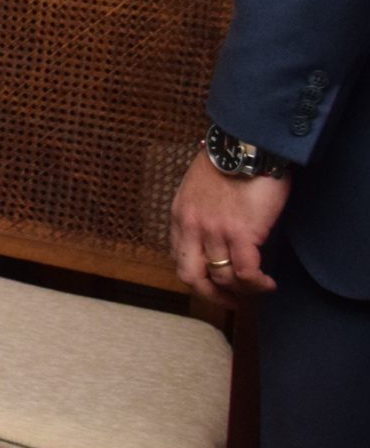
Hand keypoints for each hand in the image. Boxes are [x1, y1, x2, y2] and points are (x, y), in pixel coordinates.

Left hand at [170, 153, 288, 297]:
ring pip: (223, 277)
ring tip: (259, 288)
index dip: (198, 276)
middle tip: (231, 301)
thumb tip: (212, 232)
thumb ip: (200, 212)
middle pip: (192, 277)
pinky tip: (268, 283)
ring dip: (243, 290)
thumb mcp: (198, 187)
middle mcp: (192, 227)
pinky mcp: (241, 232)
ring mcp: (215, 231)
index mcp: (180, 216)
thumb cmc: (228, 163)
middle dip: (211, 295)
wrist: (245, 145)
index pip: (180, 258)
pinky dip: (257, 284)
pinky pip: (245, 272)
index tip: (215, 283)